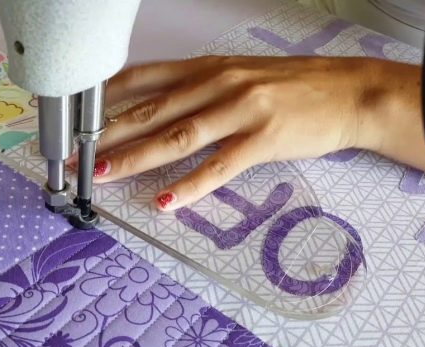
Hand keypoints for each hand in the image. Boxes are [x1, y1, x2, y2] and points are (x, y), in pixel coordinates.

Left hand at [86, 56, 424, 210]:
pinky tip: (167, 200)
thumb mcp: (239, 75)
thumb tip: (156, 106)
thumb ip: (197, 87)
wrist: (349, 92)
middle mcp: (218, 83)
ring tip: (103, 175)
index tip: (78, 117)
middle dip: (107, 133)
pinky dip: (191, 185)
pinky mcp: (264, 139)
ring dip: (135, 157)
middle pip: (152, 110)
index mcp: (208, 67)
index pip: (144, 78)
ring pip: (178, 136)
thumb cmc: (293, 86)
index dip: (106, 98)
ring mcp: (242, 110)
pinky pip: (221, 166)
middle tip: (75, 154)